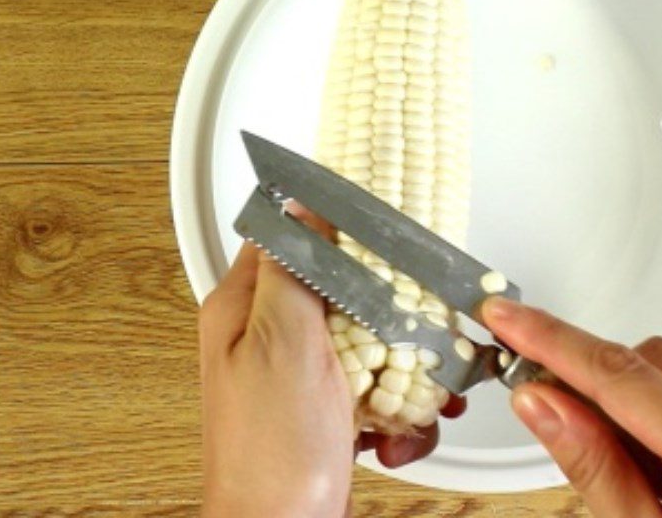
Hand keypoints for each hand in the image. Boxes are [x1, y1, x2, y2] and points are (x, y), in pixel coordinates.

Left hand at [199, 205, 463, 517]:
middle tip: (409, 325)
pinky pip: (371, 381)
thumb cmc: (270, 451)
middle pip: (339, 288)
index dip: (332, 229)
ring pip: (364, 335)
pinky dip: (394, 404)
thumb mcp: (282, 340)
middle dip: (383, 310)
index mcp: (247, 308)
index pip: (288, 239)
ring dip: (398, 362)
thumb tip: (303, 209)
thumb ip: (293, 269)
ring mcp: (300, 373)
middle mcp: (269, 336)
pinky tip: (395, 430)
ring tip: (414, 388)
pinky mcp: (325, 406)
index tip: (373, 234)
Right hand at [482, 297, 661, 516]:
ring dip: (630, 397)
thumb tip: (540, 400)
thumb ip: (593, 466)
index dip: (551, 340)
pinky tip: (655, 468)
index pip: (619, 376)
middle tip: (542, 397)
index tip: (509, 320)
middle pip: (651, 361)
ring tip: (617, 462)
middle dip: (592, 373)